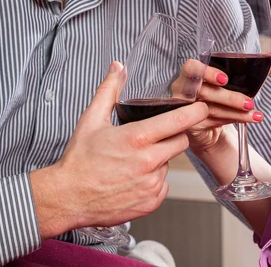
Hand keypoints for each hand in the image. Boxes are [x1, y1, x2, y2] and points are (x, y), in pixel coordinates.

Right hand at [30, 62, 208, 238]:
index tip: (202, 106)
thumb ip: (109, 89)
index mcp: (137, 138)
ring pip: (169, 163)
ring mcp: (151, 185)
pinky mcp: (150, 202)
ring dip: (159, 159)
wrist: (68, 197)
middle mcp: (148, 162)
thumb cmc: (79, 159)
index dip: (194, 112)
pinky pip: (163, 185)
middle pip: (180, 142)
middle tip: (151, 136)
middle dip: (172, 135)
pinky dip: (153, 180)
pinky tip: (133, 177)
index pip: (178, 121)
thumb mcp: (92, 119)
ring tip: (133, 160)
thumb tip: (118, 67)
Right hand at [187, 53, 270, 154]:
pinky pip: (212, 122)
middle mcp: (184, 89)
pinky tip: (246, 119)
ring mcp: (185, 109)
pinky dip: (231, 120)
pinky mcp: (190, 126)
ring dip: (235, 112)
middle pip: (203, 91)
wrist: (207, 124)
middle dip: (229, 97)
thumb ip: (254, 69)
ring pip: (210, 109)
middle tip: (249, 101)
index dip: (206, 72)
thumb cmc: (220, 96)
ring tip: (255, 114)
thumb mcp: (235, 82)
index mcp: (192, 73)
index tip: (225, 79)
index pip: (191, 67)